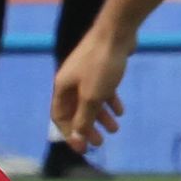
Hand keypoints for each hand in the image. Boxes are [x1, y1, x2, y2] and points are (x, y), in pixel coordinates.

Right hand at [50, 29, 129, 152]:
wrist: (116, 31)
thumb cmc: (101, 65)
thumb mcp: (92, 97)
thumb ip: (84, 119)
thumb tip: (77, 139)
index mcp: (62, 88)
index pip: (60, 117)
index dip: (70, 134)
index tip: (83, 149)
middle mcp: (71, 82)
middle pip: (76, 111)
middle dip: (87, 128)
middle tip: (100, 143)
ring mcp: (86, 74)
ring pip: (91, 101)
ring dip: (101, 117)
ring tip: (115, 129)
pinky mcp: (101, 68)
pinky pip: (102, 90)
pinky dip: (110, 102)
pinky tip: (120, 111)